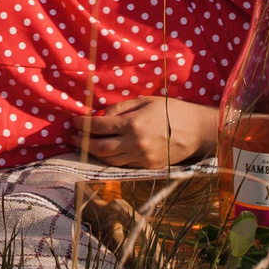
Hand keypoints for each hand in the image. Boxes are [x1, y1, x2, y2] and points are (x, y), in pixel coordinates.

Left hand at [79, 97, 214, 169]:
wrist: (197, 131)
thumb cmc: (171, 110)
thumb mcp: (144, 101)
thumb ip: (120, 108)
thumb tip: (100, 116)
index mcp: (133, 124)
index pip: (99, 127)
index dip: (82, 125)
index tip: (73, 122)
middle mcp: (135, 144)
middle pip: (100, 148)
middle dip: (82, 142)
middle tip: (71, 137)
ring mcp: (142, 158)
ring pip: (109, 160)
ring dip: (93, 154)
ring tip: (83, 146)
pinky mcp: (148, 168)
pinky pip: (123, 165)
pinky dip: (110, 159)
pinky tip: (103, 153)